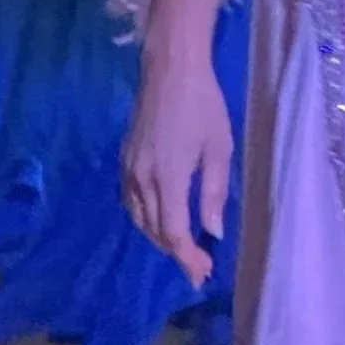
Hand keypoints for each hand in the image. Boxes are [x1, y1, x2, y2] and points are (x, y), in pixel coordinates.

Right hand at [122, 56, 233, 287]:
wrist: (170, 70)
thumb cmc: (204, 105)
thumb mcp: (219, 149)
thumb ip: (214, 193)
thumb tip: (213, 232)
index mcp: (169, 177)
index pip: (173, 231)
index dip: (186, 257)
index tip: (201, 273)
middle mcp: (142, 178)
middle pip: (154, 229)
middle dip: (175, 252)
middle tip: (198, 267)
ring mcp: (129, 168)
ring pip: (139, 218)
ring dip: (159, 237)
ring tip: (182, 249)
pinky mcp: (125, 160)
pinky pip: (131, 201)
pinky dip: (145, 219)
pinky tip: (160, 220)